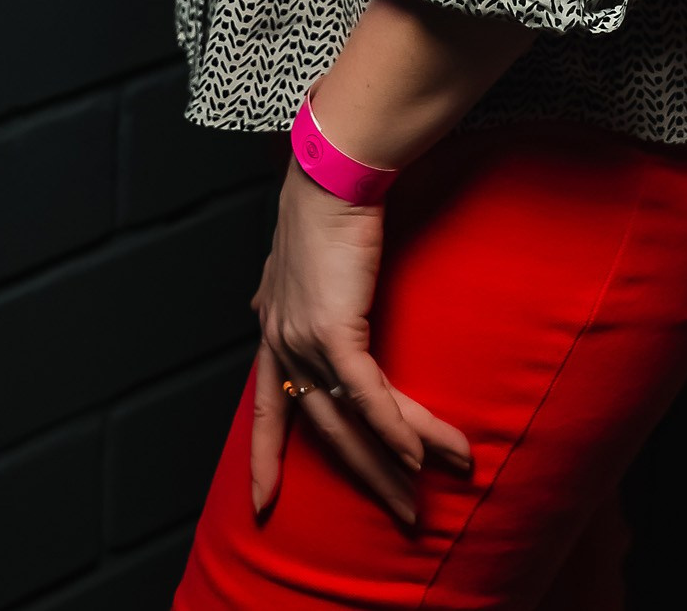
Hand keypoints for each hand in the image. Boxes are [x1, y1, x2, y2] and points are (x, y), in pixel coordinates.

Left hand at [249, 158, 472, 525]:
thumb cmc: (318, 206)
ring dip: (394, 465)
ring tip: (427, 495)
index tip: (263, 501)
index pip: (265, 408)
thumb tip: (259, 305)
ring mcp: (305, 341)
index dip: (264, 456)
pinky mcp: (335, 330)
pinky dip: (398, 430)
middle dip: (363, 478)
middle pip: (323, 432)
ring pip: (352, 423)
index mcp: (272, 331)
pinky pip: (369, 395)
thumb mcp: (287, 261)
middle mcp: (282, 344)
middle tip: (401, 513)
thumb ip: (275, 293)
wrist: (332, 173)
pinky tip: (423, 455)